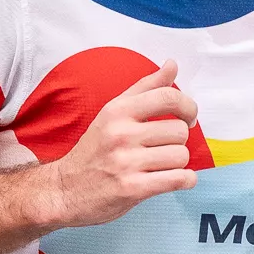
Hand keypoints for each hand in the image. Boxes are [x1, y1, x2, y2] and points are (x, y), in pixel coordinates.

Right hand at [34, 59, 198, 228]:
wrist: (65, 189)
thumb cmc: (94, 150)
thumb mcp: (113, 112)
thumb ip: (146, 87)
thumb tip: (172, 64)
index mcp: (118, 111)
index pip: (168, 97)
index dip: (188, 107)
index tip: (189, 118)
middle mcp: (121, 134)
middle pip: (179, 130)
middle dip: (179, 141)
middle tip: (163, 148)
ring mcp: (126, 162)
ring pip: (181, 156)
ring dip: (178, 163)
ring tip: (161, 165)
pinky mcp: (132, 189)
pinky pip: (179, 179)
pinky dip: (185, 180)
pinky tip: (173, 179)